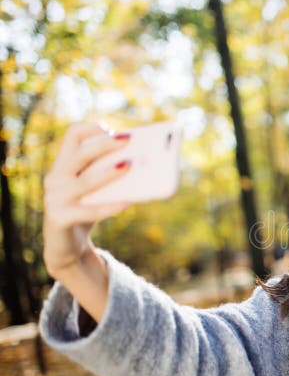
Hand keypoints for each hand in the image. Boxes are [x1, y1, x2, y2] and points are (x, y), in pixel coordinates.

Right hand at [43, 122, 131, 277]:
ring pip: (85, 181)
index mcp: (63, 164)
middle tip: (128, 140)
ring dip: (108, 172)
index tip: (113, 131)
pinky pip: (88, 211)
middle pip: (80, 153)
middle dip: (104, 144)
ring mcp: (55, 198)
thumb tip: (145, 164)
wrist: (67, 246)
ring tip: (129, 166)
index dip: (92, 129)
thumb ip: (110, 175)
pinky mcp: (60, 219)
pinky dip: (110, 206)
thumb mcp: (96, 190)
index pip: (72, 135)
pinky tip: (128, 201)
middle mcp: (56, 178)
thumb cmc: (86, 209)